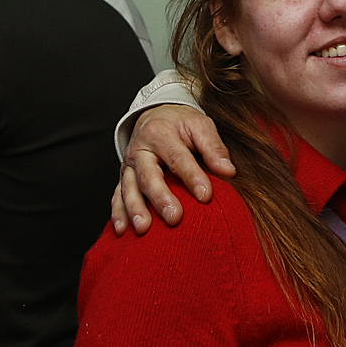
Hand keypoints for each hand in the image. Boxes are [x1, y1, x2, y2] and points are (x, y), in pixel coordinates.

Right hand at [113, 104, 233, 235]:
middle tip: (174, 218)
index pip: (178, 158)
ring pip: (128, 189)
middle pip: (148, 176)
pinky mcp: (123, 178)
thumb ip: (214, 147)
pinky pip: (116, 196)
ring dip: (135, 210)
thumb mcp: (199, 125)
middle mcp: (140, 150)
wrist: (154, 116)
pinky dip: (117, 213)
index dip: (192, 177)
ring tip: (143, 229)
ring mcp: (128, 166)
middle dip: (160, 198)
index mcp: (160, 134)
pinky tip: (122, 231)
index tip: (206, 196)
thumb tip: (228, 171)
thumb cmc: (180, 123)